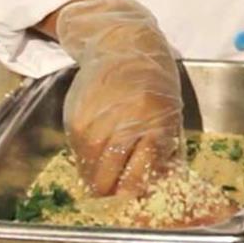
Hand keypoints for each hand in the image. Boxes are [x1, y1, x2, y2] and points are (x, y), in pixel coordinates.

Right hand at [56, 0, 183, 196]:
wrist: (121, 43)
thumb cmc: (153, 79)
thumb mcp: (168, 113)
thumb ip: (160, 151)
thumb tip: (150, 189)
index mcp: (152, 126)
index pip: (136, 181)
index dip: (134, 195)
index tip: (134, 198)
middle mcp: (118, 127)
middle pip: (107, 184)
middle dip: (113, 193)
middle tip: (118, 190)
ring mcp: (93, 125)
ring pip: (89, 175)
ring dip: (98, 178)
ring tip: (109, 169)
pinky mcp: (75, 121)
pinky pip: (78, 156)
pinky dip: (89, 160)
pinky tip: (99, 148)